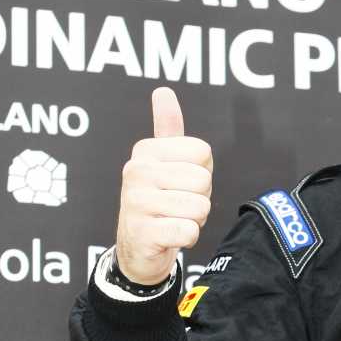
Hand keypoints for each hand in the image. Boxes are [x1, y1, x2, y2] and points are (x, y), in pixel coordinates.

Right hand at [114, 86, 212, 284]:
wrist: (137, 249)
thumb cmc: (158, 202)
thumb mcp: (161, 164)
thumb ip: (167, 129)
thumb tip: (163, 91)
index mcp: (145, 151)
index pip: (203, 152)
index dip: (201, 173)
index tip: (181, 184)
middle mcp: (136, 172)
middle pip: (203, 181)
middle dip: (200, 199)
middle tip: (178, 207)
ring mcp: (137, 202)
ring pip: (200, 207)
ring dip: (195, 220)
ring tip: (173, 220)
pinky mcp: (144, 232)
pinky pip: (190, 231)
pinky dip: (188, 238)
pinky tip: (170, 237)